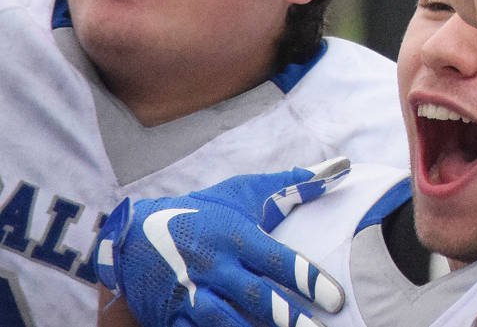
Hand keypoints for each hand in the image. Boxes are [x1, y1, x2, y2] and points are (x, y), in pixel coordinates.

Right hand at [94, 161, 347, 326]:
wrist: (130, 235)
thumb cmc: (202, 210)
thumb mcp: (245, 192)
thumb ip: (295, 185)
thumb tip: (343, 168)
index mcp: (235, 236)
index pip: (278, 261)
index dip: (308, 280)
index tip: (336, 300)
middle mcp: (214, 266)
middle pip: (256, 296)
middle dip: (287, 318)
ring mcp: (190, 294)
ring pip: (225, 321)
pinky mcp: (171, 317)